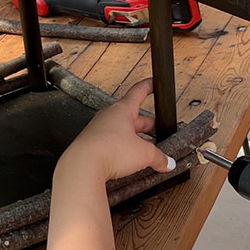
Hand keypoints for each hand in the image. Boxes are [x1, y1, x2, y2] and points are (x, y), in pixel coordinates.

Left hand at [58, 79, 175, 182]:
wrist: (83, 166)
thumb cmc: (109, 150)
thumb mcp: (144, 154)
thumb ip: (159, 157)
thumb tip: (167, 162)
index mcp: (122, 110)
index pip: (138, 92)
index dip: (148, 87)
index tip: (153, 83)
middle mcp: (109, 117)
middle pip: (134, 117)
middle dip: (148, 126)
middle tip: (159, 134)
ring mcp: (99, 131)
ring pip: (123, 132)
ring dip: (136, 141)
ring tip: (147, 154)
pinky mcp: (93, 146)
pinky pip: (113, 145)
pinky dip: (123, 151)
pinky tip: (130, 162)